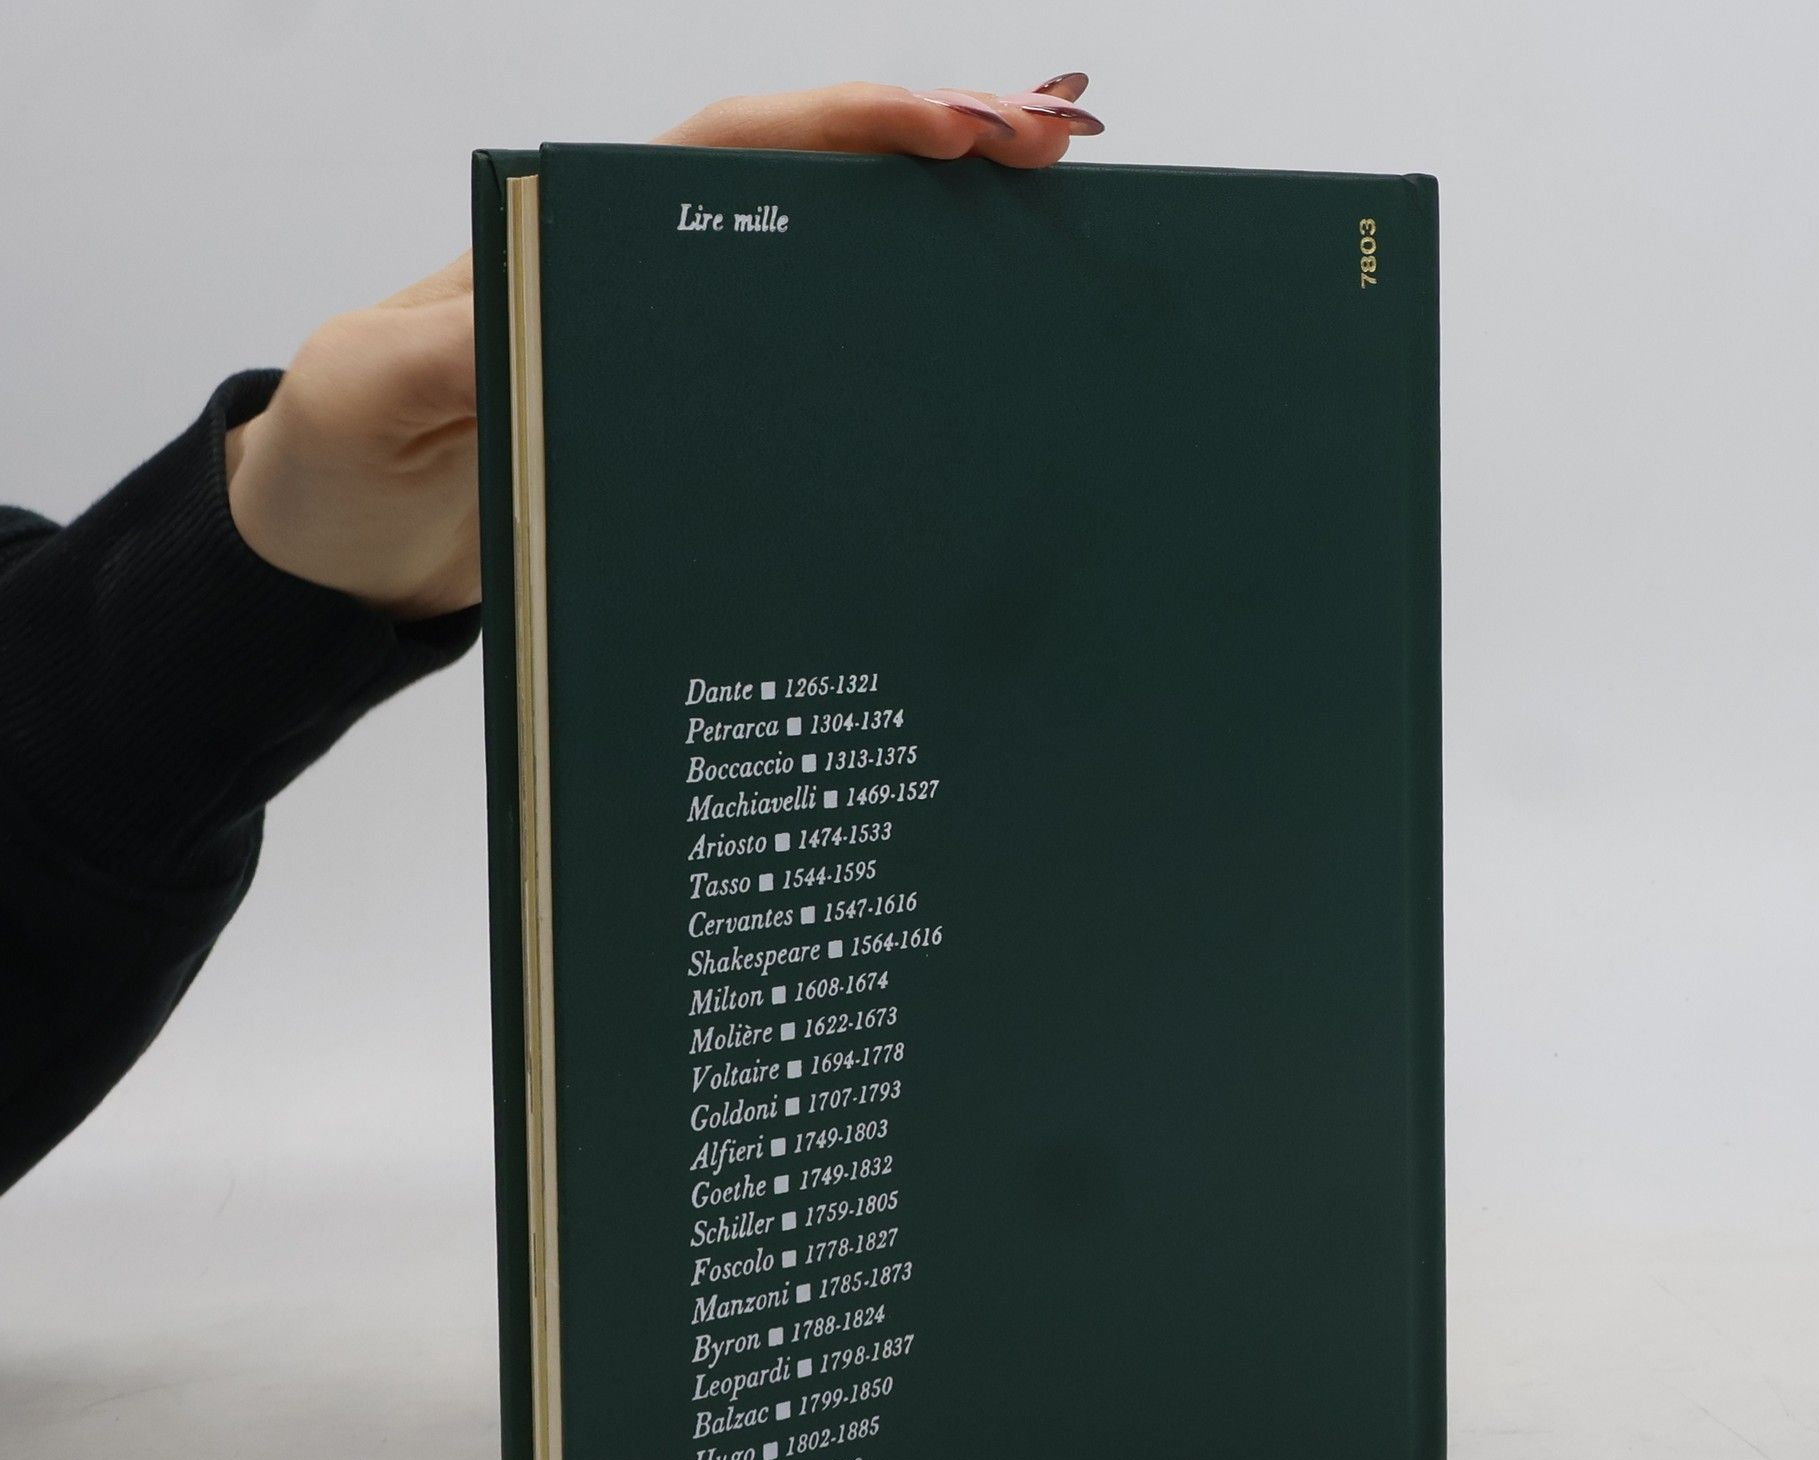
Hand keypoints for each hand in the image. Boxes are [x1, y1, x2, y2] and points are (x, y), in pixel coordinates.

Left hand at [223, 76, 1101, 622]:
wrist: (341, 552)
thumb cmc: (340, 461)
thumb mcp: (370, 394)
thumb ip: (450, 348)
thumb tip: (550, 314)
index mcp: (581, 239)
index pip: (735, 151)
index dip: (850, 127)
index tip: (959, 127)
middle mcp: (648, 274)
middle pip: (813, 183)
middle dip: (938, 149)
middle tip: (1057, 144)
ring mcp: (679, 347)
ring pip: (829, 262)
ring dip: (939, 235)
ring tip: (1054, 210)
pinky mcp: (693, 422)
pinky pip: (810, 363)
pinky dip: (895, 343)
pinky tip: (972, 347)